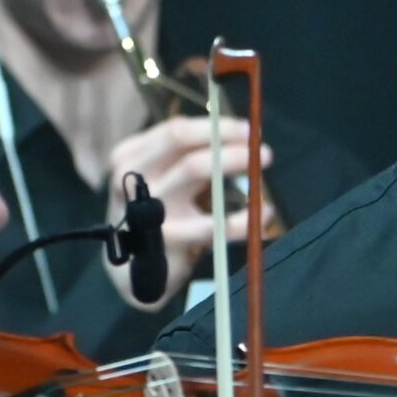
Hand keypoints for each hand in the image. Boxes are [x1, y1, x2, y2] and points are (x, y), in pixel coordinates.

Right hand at [101, 117, 277, 307]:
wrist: (134, 270)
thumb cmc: (155, 215)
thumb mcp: (163, 180)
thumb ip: (190, 158)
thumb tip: (241, 137)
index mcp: (131, 156)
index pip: (176, 130)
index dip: (217, 126)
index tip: (248, 130)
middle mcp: (133, 176)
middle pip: (181, 140)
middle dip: (226, 138)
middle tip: (262, 149)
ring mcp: (145, 207)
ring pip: (193, 168)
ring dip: (234, 162)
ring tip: (262, 169)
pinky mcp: (166, 239)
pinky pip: (212, 223)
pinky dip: (244, 218)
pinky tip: (265, 215)